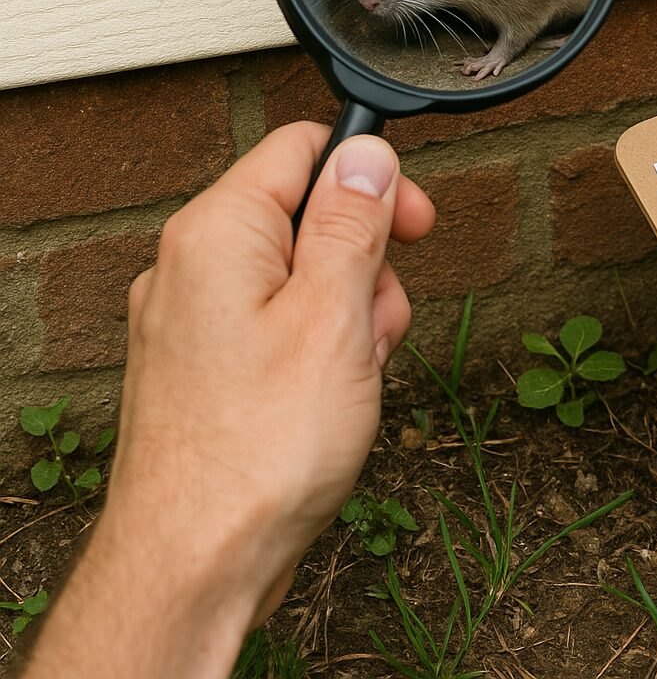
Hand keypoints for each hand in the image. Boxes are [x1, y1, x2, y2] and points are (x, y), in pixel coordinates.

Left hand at [23, 123, 434, 676]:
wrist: (198, 558)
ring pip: (300, 280)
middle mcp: (191, 266)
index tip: (414, 224)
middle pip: (306, 218)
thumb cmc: (260, 448)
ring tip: (353, 377)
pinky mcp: (205, 368)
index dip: (371, 177)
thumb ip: (352, 223)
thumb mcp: (335, 315)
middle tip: (379, 322)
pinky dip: (319, 353)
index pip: (303, 149)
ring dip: (350, 317)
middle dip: (366, 263)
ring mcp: (193, 321)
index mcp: (217, 233)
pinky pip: (278, 329)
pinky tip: (331, 402)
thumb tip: (366, 154)